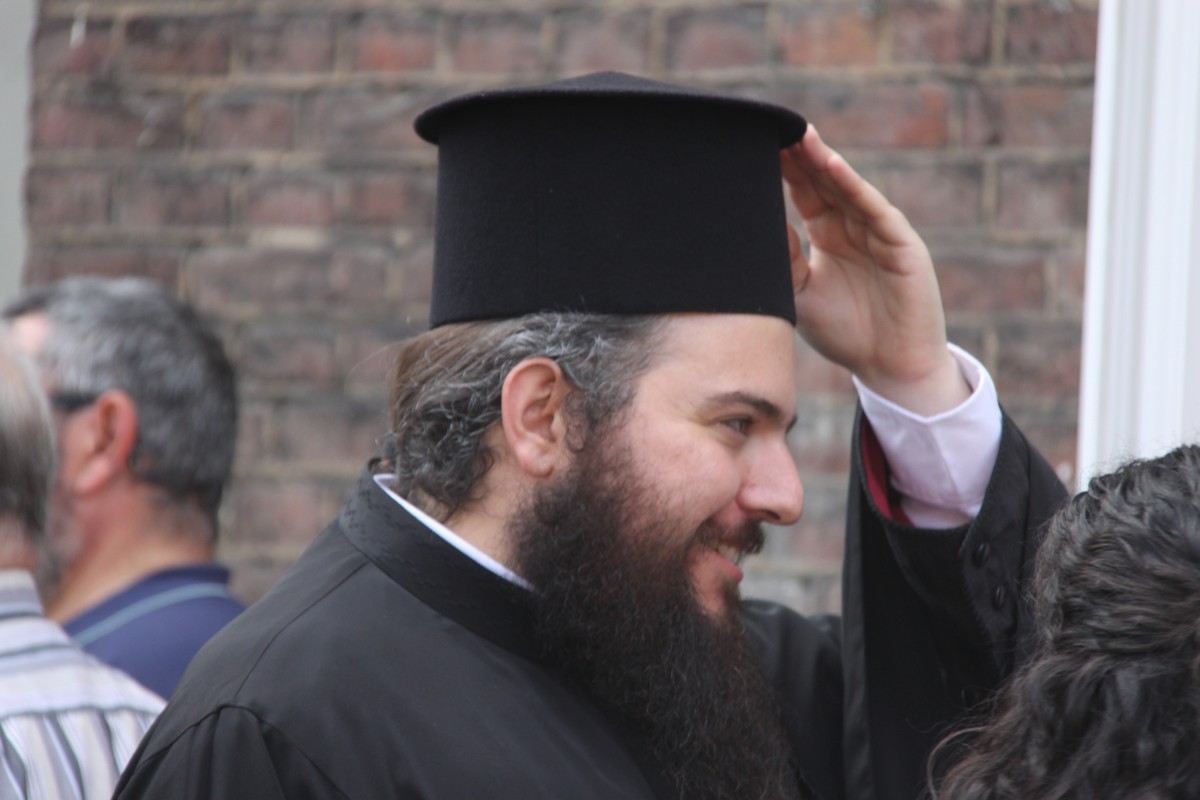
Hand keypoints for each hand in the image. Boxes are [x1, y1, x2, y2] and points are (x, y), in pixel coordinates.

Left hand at [781, 126, 968, 415]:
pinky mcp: (901, 244)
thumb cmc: (845, 333)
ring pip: (848, 187)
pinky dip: (855, 187)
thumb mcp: (799, 293)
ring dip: (823, 161)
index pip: (803, 191)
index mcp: (829, 234)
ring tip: (799, 135)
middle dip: (799, 155)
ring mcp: (879, 231)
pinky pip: (875, 209)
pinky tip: (832, 166)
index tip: (752, 145)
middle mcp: (854, 225)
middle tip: (771, 126)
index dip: (782, 169)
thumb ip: (781, 259)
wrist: (890, 368)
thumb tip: (750, 224)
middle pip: (823, 180)